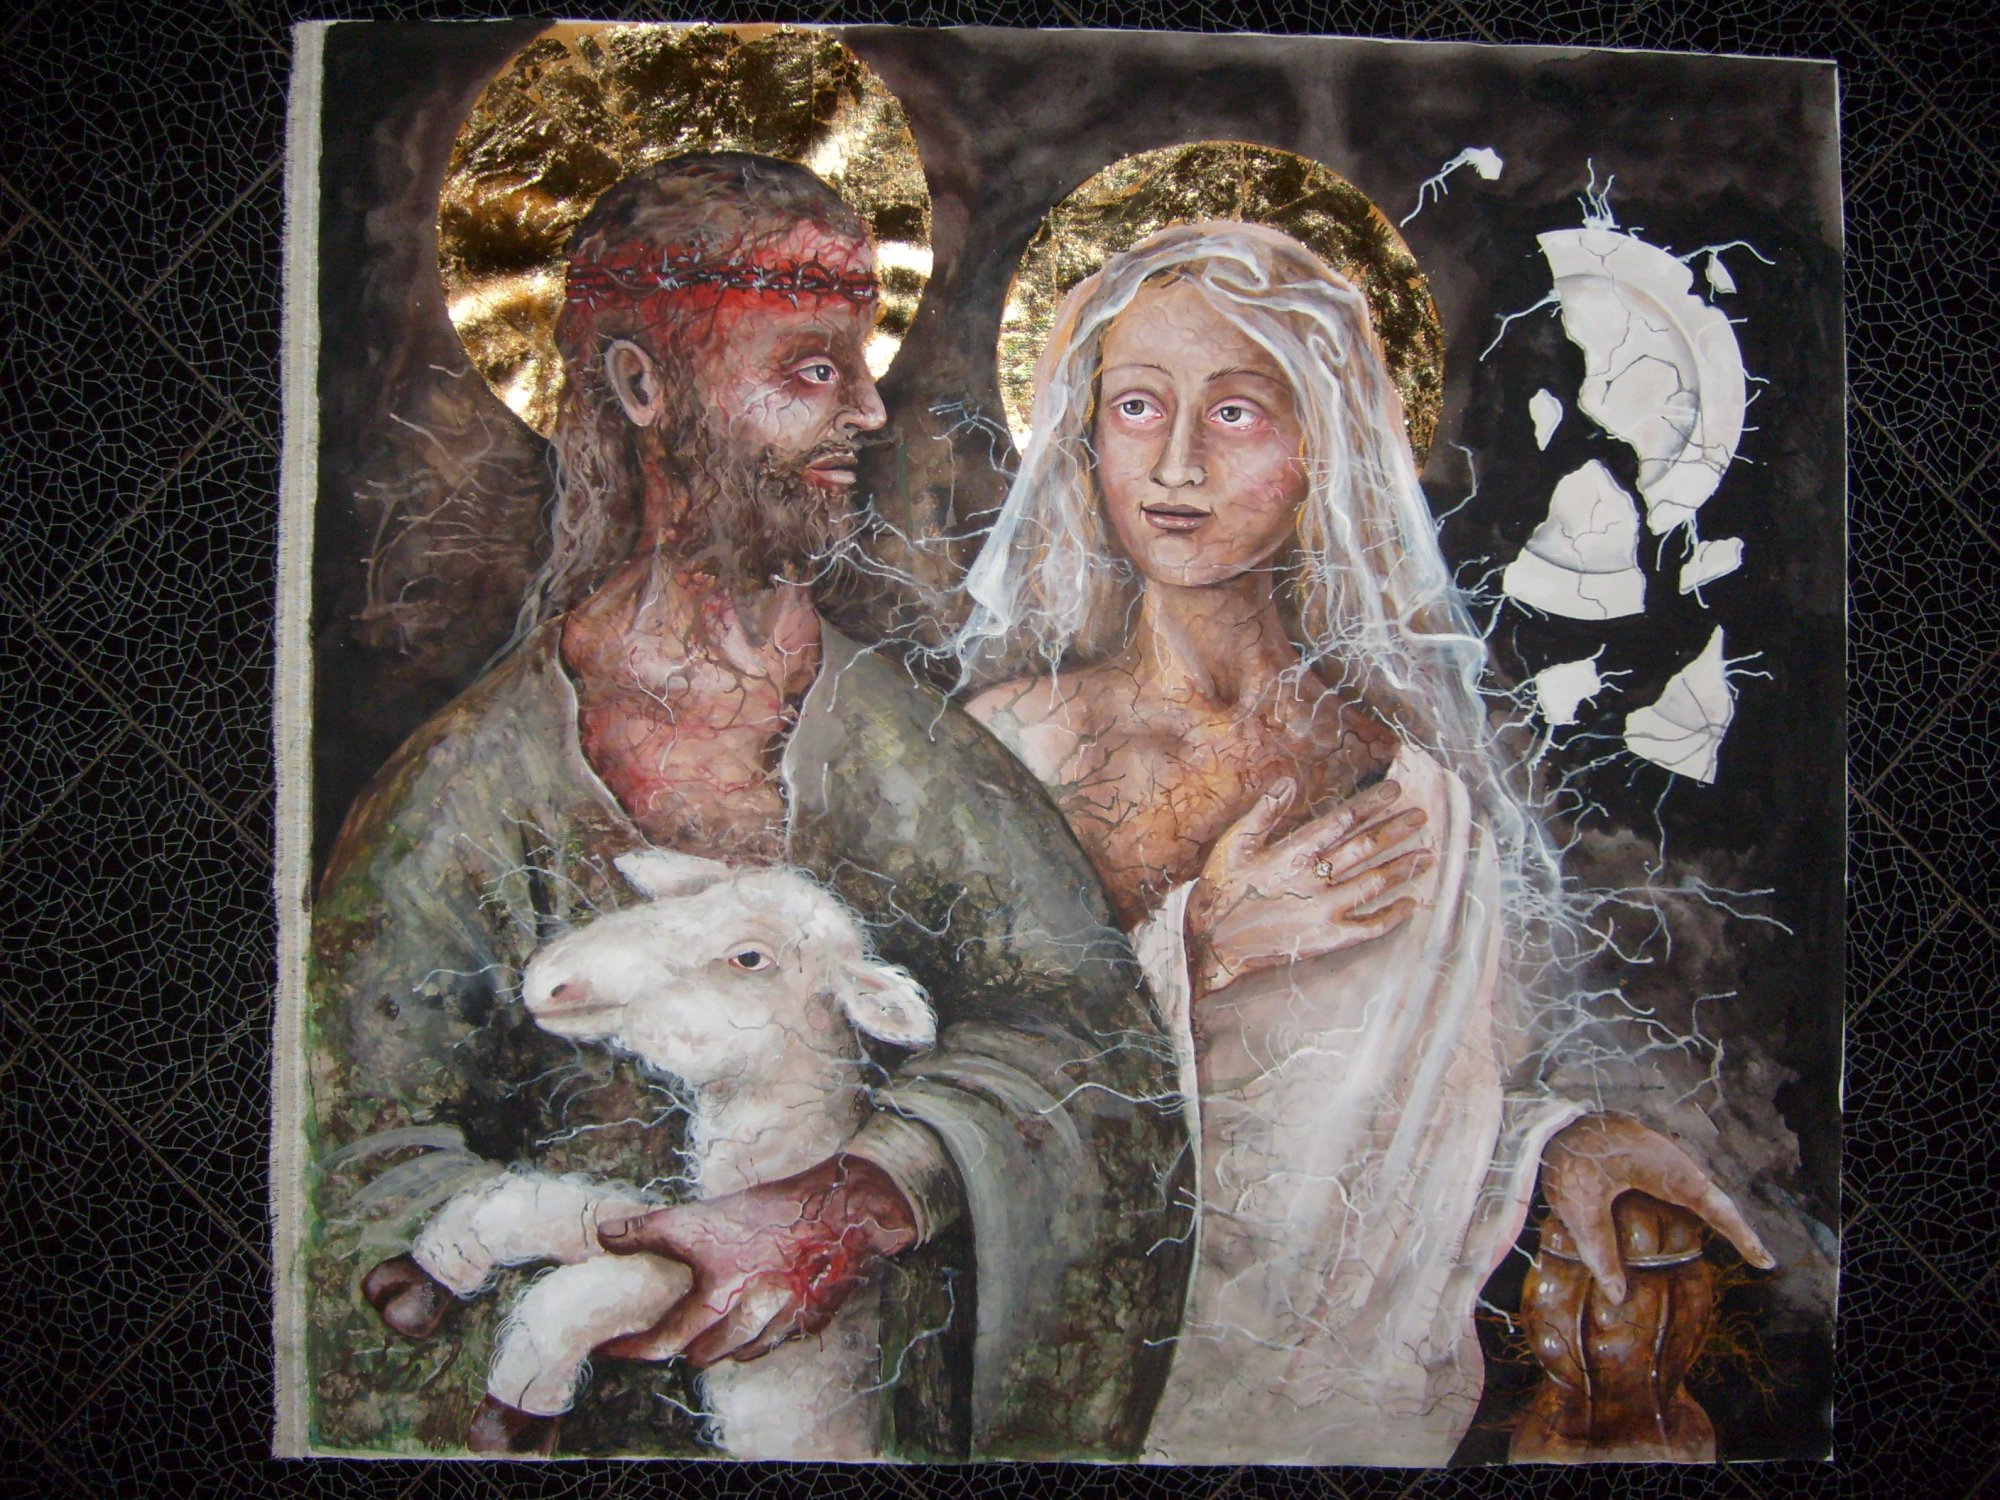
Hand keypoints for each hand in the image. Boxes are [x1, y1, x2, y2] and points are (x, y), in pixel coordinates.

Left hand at [593, 1153, 917, 1366]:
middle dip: (684, 1345)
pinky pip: (774, 1342)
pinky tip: (755, 1313)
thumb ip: (648, 1230)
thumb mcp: (700, 1217)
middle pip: (701, 1356)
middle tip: (672, 1328)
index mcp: (717, 1302)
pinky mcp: (810, 1323)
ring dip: (722, 1344)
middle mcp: (747, 1324)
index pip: (662, 1341)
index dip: (632, 1348)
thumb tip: (603, 1235)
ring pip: (739, 1354)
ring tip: (713, 1323)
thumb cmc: (768, 1214)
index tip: (611, 1347)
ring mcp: (781, 1328)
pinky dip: (758, 1335)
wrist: (840, 1209)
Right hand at [1186, 777, 1432, 995]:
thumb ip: (1263, 812)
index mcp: (1293, 853)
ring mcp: (1325, 910)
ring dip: (1402, 867)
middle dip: (1396, 829)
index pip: (1342, 820)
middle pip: (1365, 848)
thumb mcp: (1232, 845)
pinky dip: (1393, 915)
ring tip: (1427, 854)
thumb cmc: (1219, 892)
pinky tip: (1411, 904)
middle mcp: (1315, 878)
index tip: (1395, 790)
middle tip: (1421, 816)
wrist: (1212, 947)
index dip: (1371, 804)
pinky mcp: (1328, 939)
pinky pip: (1370, 926)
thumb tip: (1288, 780)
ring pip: (1374, 883)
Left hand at [1541, 1113, 1777, 1302]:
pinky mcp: (1640, 1150)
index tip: (1764, 1261)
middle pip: (1712, 1197)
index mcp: (1666, 1169)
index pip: (1716, 1208)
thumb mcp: (1580, 1206)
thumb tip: (1618, 1296)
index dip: (1741, 1235)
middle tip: (1755, 1257)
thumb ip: (1599, 1249)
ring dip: (1712, 1212)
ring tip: (1729, 1239)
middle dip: (1733, 1226)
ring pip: (1694, 1186)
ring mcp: (1656, 1151)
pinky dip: (1688, 1201)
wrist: (1546, 1113)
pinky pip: (1675, 1180)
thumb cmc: (1566, 1153)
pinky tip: (1681, 1215)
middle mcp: (1669, 1158)